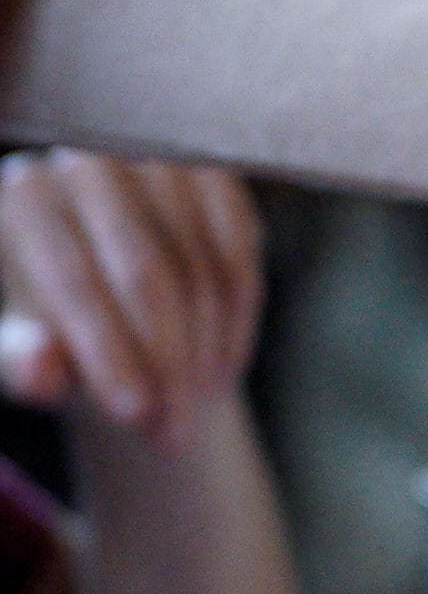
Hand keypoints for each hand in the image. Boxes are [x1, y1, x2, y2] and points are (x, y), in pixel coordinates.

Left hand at [0, 152, 262, 435]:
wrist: (99, 294)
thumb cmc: (45, 329)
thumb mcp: (19, 354)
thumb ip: (21, 363)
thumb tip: (41, 370)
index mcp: (20, 199)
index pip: (73, 278)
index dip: (108, 351)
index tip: (135, 416)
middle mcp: (85, 161)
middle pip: (146, 270)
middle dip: (166, 359)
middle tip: (173, 432)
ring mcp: (156, 161)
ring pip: (200, 266)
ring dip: (204, 348)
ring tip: (193, 411)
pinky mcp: (212, 173)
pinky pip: (240, 250)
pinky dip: (237, 316)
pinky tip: (223, 368)